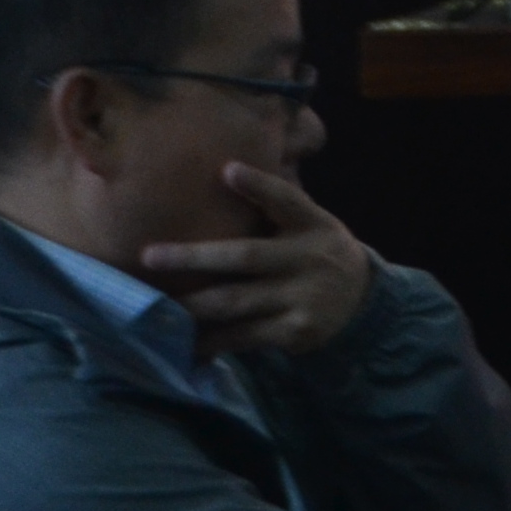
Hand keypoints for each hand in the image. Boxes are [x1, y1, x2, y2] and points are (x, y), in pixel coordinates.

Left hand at [139, 163, 377, 357]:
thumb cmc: (315, 252)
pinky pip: (242, 336)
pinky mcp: (296, 331)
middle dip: (194, 257)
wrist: (362, 303)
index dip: (259, 185)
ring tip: (154, 304)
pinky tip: (184, 341)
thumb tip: (221, 171)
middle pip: (245, 256)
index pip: (287, 200)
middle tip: (148, 256)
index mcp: (313, 225)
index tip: (227, 169)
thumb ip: (276, 207)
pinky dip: (211, 340)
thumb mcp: (311, 224)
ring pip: (236, 301)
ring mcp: (303, 297)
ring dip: (191, 304)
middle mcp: (309, 258)